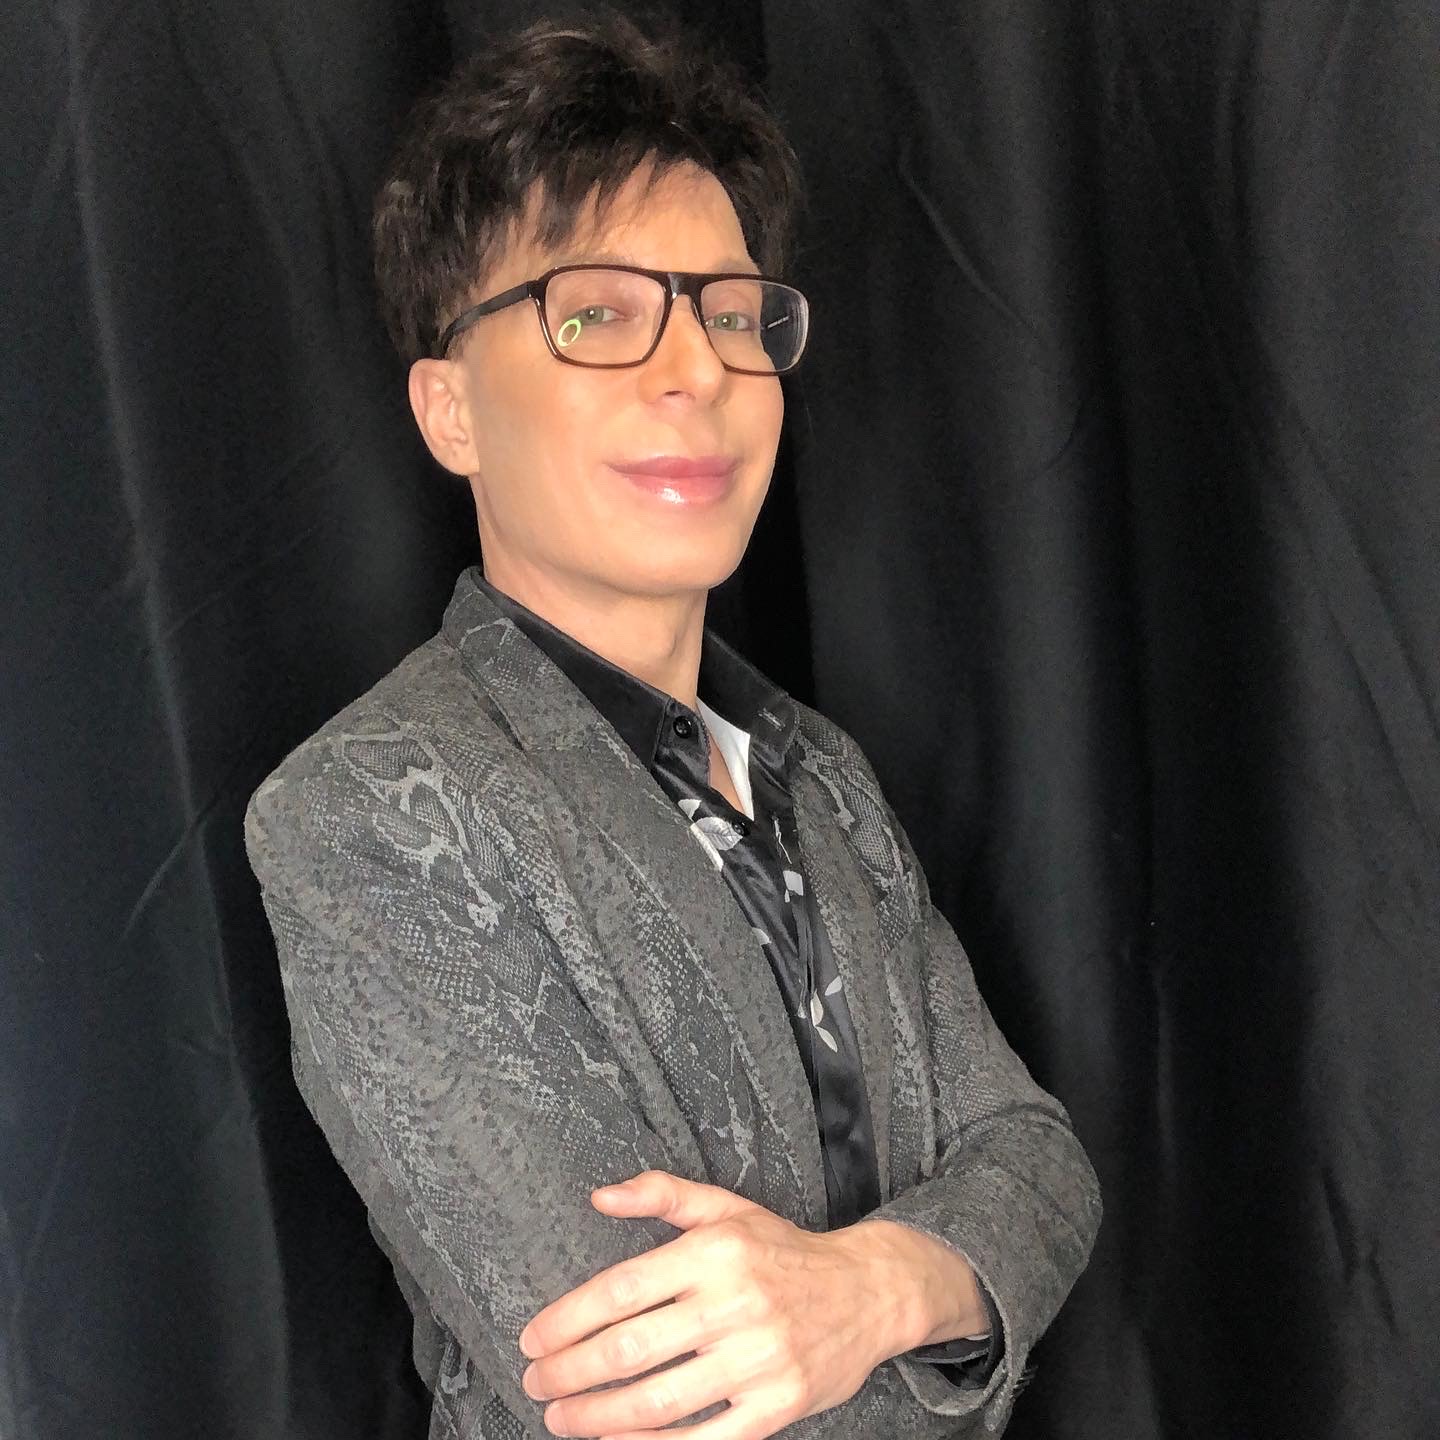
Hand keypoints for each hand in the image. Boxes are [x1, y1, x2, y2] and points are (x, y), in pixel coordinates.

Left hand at [515, 1170, 901, 1438]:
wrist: (869, 1291)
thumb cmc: (784, 1251)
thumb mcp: (727, 1208)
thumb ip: (662, 1194)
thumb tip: (601, 1196)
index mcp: (714, 1252)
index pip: (621, 1289)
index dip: (566, 1319)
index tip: (533, 1338)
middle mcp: (734, 1303)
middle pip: (630, 1348)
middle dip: (569, 1373)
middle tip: (537, 1383)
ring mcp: (758, 1360)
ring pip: (658, 1400)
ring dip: (597, 1417)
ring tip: (562, 1419)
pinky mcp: (778, 1407)